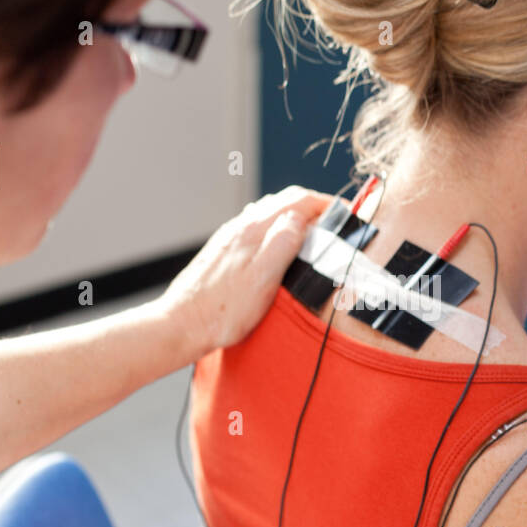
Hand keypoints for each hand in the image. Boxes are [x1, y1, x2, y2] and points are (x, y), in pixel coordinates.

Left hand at [154, 185, 329, 361]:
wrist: (181, 325)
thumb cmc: (220, 311)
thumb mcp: (263, 278)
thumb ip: (284, 243)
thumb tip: (302, 217)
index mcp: (253, 230)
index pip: (298, 200)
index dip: (326, 203)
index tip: (345, 212)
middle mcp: (240, 227)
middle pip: (284, 202)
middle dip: (313, 206)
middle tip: (334, 222)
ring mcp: (230, 238)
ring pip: (269, 214)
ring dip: (294, 217)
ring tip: (313, 233)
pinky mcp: (224, 252)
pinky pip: (257, 229)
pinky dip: (277, 229)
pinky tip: (279, 248)